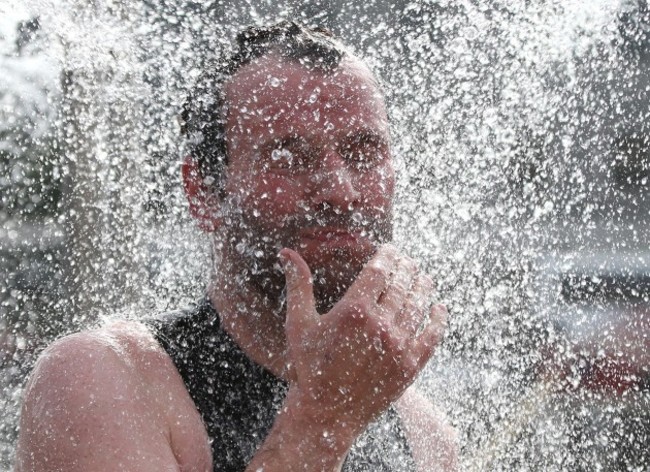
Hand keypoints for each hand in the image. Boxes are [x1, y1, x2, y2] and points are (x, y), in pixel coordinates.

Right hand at [279, 245, 446, 435]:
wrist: (326, 413)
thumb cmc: (309, 366)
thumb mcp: (299, 323)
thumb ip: (298, 284)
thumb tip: (286, 252)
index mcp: (354, 310)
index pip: (379, 271)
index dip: (387, 256)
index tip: (391, 250)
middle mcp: (380, 325)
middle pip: (401, 285)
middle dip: (407, 268)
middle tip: (408, 261)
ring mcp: (398, 345)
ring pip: (418, 306)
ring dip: (423, 287)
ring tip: (424, 278)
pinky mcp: (410, 365)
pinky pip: (431, 335)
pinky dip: (437, 319)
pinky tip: (439, 308)